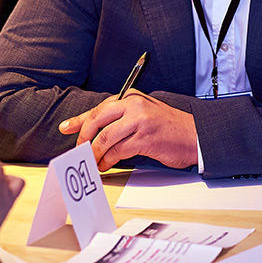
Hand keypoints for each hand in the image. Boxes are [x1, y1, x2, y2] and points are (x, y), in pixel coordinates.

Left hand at [57, 90, 197, 171]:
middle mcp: (134, 106)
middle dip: (84, 138)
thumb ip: (122, 118)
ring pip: (105, 138)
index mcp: (132, 97)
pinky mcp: (144, 139)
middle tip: (80, 150)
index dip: (79, 120)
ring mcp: (139, 121)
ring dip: (95, 154)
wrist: (195, 135)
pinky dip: (108, 161)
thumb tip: (95, 131)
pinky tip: (106, 165)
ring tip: (93, 162)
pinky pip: (117, 151)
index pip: (99, 108)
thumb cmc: (169, 127)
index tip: (65, 128)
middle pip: (97, 120)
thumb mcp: (144, 114)